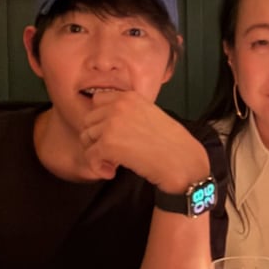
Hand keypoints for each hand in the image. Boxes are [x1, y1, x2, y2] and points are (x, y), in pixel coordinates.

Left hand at [80, 90, 209, 190]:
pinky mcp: (108, 143)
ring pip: (86, 138)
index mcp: (130, 97)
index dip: (100, 119)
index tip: (110, 134)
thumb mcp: (151, 115)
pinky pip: (89, 156)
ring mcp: (112, 124)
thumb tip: (106, 123)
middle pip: (88, 120)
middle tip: (112, 152)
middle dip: (96, 138)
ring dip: (97, 153)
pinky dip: (97, 167)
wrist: (182, 162)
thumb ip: (129, 113)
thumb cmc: (172, 144)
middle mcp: (119, 106)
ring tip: (114, 163)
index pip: (97, 101)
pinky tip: (111, 172)